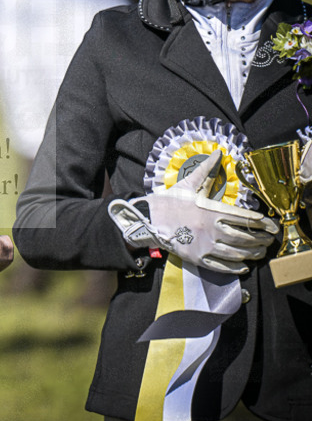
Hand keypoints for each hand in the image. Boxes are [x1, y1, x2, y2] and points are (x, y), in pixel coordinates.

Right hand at [107, 150, 277, 273]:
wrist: (148, 218)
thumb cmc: (170, 201)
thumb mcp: (189, 183)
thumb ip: (207, 170)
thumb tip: (218, 152)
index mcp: (211, 211)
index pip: (244, 218)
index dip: (262, 223)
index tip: (271, 226)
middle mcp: (210, 230)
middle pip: (244, 238)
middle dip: (260, 240)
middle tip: (269, 241)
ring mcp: (203, 246)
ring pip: (236, 253)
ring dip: (252, 254)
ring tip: (259, 253)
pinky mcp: (196, 258)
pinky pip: (221, 266)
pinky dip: (235, 268)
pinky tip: (243, 266)